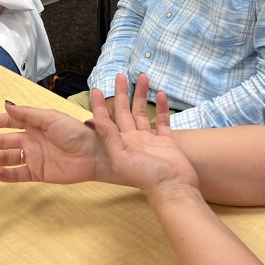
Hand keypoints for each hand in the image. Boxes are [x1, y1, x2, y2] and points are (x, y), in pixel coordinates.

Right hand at [0, 102, 114, 184]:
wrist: (95, 154)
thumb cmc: (77, 132)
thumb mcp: (51, 118)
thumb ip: (28, 114)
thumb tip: (6, 105)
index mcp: (35, 123)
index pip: (8, 121)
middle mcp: (32, 139)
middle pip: (2, 142)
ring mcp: (34, 156)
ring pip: (6, 159)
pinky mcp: (39, 173)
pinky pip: (18, 174)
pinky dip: (5, 175)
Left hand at [90, 73, 198, 199]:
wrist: (174, 188)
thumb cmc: (146, 175)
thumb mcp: (122, 156)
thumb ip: (109, 137)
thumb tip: (90, 120)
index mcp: (120, 143)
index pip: (106, 120)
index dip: (99, 105)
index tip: (96, 88)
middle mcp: (132, 140)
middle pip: (125, 111)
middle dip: (122, 93)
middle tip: (121, 76)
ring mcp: (149, 140)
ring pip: (143, 112)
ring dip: (142, 95)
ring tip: (143, 77)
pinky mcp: (166, 141)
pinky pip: (162, 121)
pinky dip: (161, 107)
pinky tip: (161, 94)